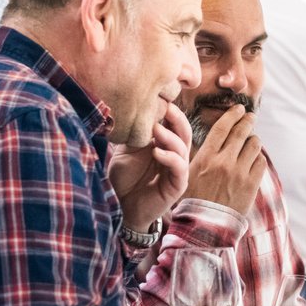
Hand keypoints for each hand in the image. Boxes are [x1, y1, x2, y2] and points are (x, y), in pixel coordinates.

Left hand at [109, 103, 192, 230]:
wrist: (121, 208)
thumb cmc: (124, 180)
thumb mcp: (127, 151)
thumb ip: (135, 133)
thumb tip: (133, 108)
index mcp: (165, 145)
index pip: (174, 124)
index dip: (170, 112)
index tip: (160, 97)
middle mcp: (174, 156)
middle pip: (184, 133)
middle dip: (177, 119)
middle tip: (166, 107)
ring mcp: (177, 171)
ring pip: (183, 148)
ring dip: (170, 137)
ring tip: (155, 129)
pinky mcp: (177, 186)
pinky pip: (179, 168)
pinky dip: (170, 158)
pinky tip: (156, 152)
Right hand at [185, 105, 266, 215]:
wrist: (205, 227)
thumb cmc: (193, 201)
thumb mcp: (187, 174)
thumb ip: (199, 155)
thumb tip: (211, 138)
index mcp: (206, 158)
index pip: (222, 127)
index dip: (232, 115)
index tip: (238, 108)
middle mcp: (224, 162)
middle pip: (241, 132)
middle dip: (247, 120)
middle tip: (250, 116)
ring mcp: (239, 173)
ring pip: (254, 145)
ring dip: (253, 140)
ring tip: (250, 141)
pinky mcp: (251, 185)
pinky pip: (261, 162)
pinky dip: (258, 158)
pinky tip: (253, 159)